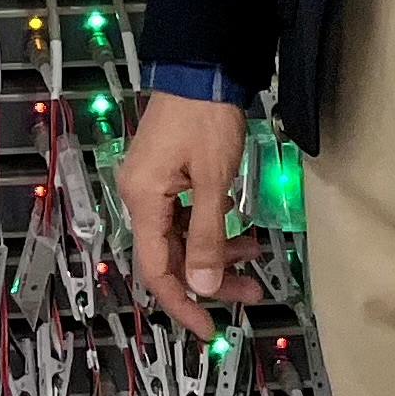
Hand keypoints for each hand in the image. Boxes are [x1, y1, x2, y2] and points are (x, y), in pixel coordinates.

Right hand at [119, 95, 261, 338]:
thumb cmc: (206, 118)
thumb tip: (204, 287)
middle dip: (210, 278)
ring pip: (181, 236)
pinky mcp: (166, 172)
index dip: (182, 304)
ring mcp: (152, 183)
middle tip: (250, 293)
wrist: (203, 66)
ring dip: (216, 252)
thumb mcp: (213, 181)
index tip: (209, 329)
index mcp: (143, 200)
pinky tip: (238, 230)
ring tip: (254, 258)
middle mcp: (140, 195)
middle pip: (171, 256)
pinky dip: (211, 227)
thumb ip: (209, 237)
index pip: (157, 270)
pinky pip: (185, 215)